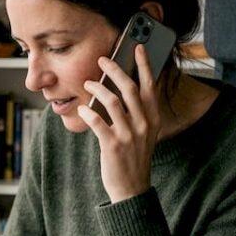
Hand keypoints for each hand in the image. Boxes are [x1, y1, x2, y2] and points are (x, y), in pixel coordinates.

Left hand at [78, 43, 161, 202]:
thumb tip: (123, 88)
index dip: (144, 65)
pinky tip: (82, 109)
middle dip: (115, 69)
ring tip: (87, 84)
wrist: (132, 188)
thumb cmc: (134, 157)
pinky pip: (97, 122)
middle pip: (130, 88)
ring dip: (96, 88)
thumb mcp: (144, 133)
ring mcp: (129, 135)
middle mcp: (143, 124)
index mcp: (153, 119)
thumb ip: (138, 113)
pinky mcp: (113, 146)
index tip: (137, 47)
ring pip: (112, 101)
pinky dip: (87, 112)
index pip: (150, 86)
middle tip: (102, 60)